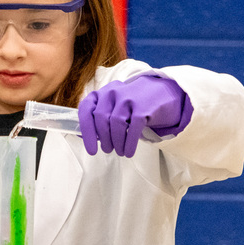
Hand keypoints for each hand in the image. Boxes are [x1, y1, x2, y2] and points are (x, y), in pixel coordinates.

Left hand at [78, 75, 192, 156]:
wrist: (160, 92)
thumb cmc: (132, 105)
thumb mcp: (113, 107)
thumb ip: (98, 119)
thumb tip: (82, 136)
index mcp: (102, 94)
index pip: (86, 110)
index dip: (86, 131)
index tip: (91, 149)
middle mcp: (113, 92)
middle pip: (101, 119)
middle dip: (104, 139)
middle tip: (108, 150)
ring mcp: (128, 98)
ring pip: (116, 124)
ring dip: (117, 143)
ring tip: (120, 152)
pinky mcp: (143, 106)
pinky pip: (133, 128)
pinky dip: (129, 144)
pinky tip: (129, 152)